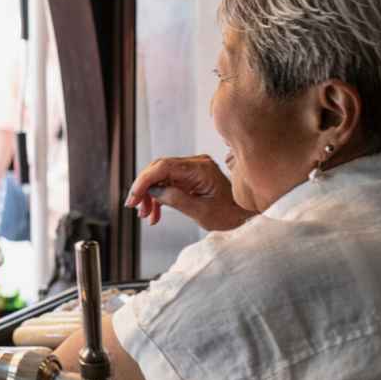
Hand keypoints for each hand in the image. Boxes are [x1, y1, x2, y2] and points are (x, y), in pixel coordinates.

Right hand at [124, 155, 255, 231]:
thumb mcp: (201, 212)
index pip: (163, 167)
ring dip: (150, 195)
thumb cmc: (230, 215)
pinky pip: (169, 182)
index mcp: (200, 169)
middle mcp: (196, 163)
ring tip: (146, 215)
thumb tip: (153, 192)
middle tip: (135, 207)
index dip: (144, 181)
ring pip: (161, 176)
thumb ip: (175, 199)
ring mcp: (193, 169)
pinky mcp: (192, 176)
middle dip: (144, 188)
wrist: (246, 216)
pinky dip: (160, 197)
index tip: (133, 198)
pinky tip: (155, 213)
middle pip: (159, 169)